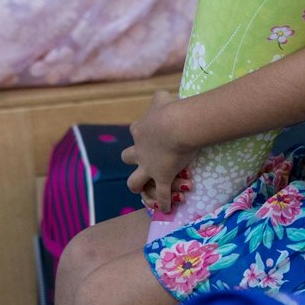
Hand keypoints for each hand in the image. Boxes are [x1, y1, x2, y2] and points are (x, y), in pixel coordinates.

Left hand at [122, 91, 196, 214]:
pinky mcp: (161, 178)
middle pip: (127, 157)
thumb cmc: (170, 111)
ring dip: (137, 185)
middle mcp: (140, 150)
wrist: (176, 126)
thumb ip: (160, 98)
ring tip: (142, 190)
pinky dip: (163, 202)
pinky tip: (166, 209)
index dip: (141, 132)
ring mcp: (149, 167)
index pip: (136, 131)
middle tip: (142, 161)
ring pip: (134, 181)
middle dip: (132, 158)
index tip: (150, 132)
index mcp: (141, 130)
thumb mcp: (162, 99)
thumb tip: (164, 94)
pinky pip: (162, 194)